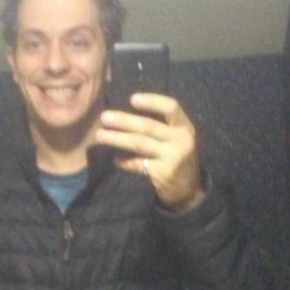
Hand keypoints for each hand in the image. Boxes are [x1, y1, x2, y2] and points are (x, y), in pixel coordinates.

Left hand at [96, 93, 203, 212]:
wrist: (189, 190)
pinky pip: (137, 164)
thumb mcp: (178, 139)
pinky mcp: (162, 173)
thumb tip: (127, 112)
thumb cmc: (178, 158)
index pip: (171, 108)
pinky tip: (115, 159)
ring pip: (139, 143)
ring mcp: (172, 157)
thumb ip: (163, 126)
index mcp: (185, 127)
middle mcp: (181, 140)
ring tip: (99, 136)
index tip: (132, 99)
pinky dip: (124, 161)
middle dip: (124, 121)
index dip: (152, 101)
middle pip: (148, 126)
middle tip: (104, 117)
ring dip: (117, 138)